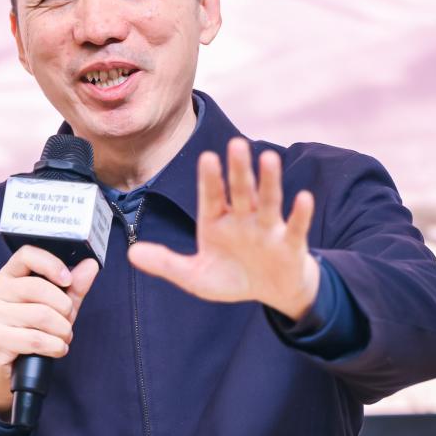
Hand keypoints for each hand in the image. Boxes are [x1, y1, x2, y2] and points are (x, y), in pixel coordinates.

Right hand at [0, 246, 98, 418]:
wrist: (10, 372)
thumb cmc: (32, 333)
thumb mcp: (57, 307)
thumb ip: (74, 286)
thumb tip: (90, 265)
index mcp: (8, 277)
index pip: (26, 255)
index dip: (51, 264)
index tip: (68, 280)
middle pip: (38, 288)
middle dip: (64, 308)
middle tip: (68, 321)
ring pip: (41, 315)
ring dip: (62, 331)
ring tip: (63, 338)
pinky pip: (36, 339)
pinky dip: (55, 346)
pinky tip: (56, 349)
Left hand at [128, 137, 318, 319]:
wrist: (271, 291)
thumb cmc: (233, 277)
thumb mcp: (195, 276)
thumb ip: (166, 264)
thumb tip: (131, 254)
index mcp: (217, 221)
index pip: (211, 196)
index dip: (209, 179)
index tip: (206, 157)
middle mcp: (243, 218)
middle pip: (240, 190)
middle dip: (238, 169)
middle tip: (235, 144)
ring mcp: (267, 229)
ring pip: (268, 201)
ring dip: (269, 181)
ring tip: (269, 157)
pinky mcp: (290, 244)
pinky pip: (295, 227)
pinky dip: (300, 214)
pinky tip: (303, 198)